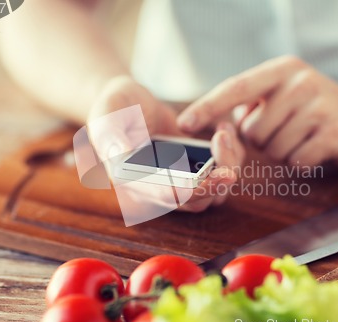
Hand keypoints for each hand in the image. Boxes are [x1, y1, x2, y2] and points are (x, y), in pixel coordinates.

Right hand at [83, 76, 243, 219]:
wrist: (133, 104)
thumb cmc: (115, 109)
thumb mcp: (106, 116)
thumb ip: (110, 136)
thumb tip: (120, 154)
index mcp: (134, 183)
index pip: (162, 197)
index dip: (182, 193)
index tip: (199, 183)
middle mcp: (159, 189)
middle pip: (195, 202)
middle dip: (214, 187)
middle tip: (228, 170)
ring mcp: (181, 180)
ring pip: (214, 191)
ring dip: (227, 167)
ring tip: (224, 134)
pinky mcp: (197, 168)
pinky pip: (221, 171)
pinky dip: (231, 155)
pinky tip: (224, 127)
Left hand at [177, 56, 337, 166]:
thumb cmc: (315, 111)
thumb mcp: (285, 94)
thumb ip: (253, 103)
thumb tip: (220, 123)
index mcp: (282, 70)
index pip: (236, 88)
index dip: (207, 107)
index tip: (184, 123)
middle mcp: (300, 83)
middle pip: (253, 131)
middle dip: (263, 140)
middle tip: (289, 129)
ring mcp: (320, 107)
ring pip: (273, 149)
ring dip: (284, 152)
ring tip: (305, 137)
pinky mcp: (335, 134)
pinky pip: (296, 161)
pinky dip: (302, 162)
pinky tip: (318, 148)